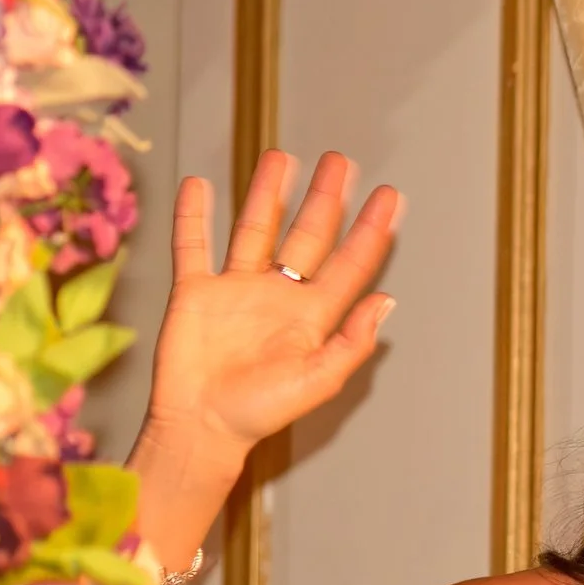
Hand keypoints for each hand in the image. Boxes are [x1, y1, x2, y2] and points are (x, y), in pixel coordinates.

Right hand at [141, 149, 400, 464]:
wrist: (201, 427)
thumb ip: (352, 341)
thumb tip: (387, 300)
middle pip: (307, 235)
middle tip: (340, 162)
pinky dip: (193, 217)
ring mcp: (236, 289)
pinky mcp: (195, 293)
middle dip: (325, 198)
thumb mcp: (318, 381)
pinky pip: (193, 246)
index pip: (349, 262)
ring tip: (280, 157)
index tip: (390, 197)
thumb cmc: (260, 413)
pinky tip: (199, 185)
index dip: (370, 231)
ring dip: (267, 194)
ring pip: (255, 229)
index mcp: (313, 315)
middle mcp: (278, 294)